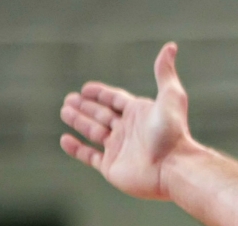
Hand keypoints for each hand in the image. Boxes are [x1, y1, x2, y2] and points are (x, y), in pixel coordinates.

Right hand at [59, 42, 190, 200]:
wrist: (173, 167)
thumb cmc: (172, 132)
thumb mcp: (171, 96)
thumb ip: (164, 72)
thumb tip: (171, 46)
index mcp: (140, 114)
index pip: (116, 100)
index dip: (101, 93)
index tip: (86, 88)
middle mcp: (129, 131)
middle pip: (102, 115)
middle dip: (86, 107)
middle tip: (69, 99)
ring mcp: (119, 149)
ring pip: (93, 132)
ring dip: (79, 121)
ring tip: (64, 111)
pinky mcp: (111, 167)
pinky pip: (89, 156)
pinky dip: (76, 148)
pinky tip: (65, 139)